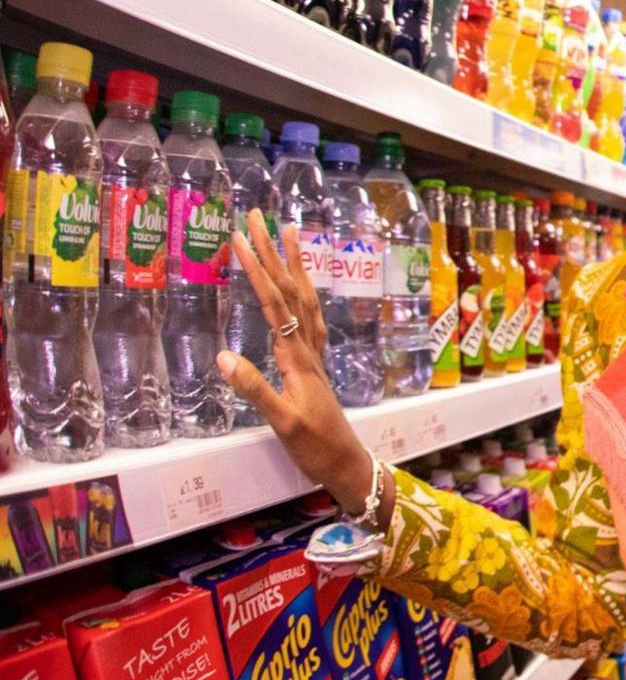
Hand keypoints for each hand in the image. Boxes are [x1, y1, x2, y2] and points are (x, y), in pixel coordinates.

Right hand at [217, 210, 377, 512]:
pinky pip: (311, 316)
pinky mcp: (316, 365)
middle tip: (260, 216)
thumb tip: (224, 356)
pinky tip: (301, 285)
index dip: (258, 269)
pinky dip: (303, 292)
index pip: (275, 303)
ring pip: (305, 299)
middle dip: (275, 252)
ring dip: (294, 264)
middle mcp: (309, 348)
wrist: (347, 464)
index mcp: (297, 357)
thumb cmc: (315, 447)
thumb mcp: (282, 422)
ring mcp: (315, 355)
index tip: (243, 237)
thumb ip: (255, 389)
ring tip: (290, 231)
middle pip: (291, 291)